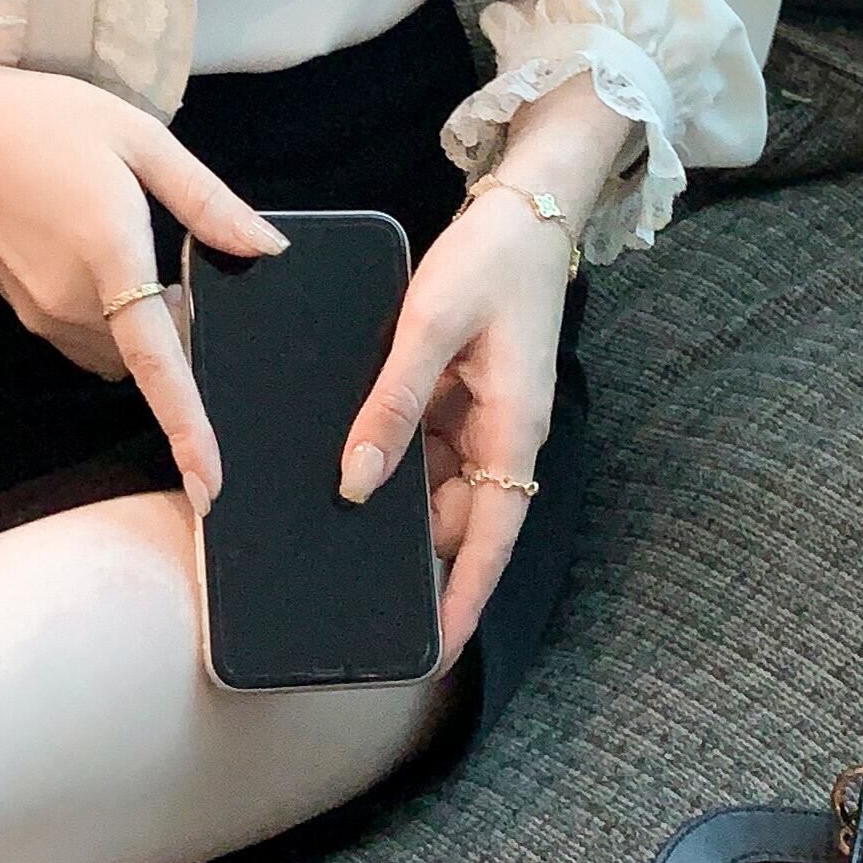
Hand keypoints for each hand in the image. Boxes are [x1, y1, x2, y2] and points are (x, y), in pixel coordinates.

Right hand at [0, 46, 290, 518]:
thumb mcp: (137, 136)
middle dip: (178, 332)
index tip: (210, 488)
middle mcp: (74, 303)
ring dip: (143, 328)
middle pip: (150, 356)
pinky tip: (102, 256)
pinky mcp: (24, 312)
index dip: (189, 428)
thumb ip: (204, 199)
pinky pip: (88, 338)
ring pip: (119, 352)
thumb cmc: (40, 120)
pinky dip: (111, 320)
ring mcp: (44, 314)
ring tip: (141, 252)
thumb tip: (266, 247)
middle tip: (187, 265)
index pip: (159, 363)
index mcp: (111, 256)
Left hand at [336, 174, 580, 670]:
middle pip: (461, 520)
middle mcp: (503, 435)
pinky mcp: (465, 392)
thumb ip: (393, 401)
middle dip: (416, 558)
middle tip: (351, 589)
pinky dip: (397, 457)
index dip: (462, 601)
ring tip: (338, 531)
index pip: (491, 543)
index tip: (434, 655)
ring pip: (440, 484)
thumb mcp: (430, 326)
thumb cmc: (490, 262)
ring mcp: (484, 414)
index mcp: (513, 431)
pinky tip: (353, 458)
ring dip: (400, 504)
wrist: (524, 208)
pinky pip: (430, 444)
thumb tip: (356, 478)